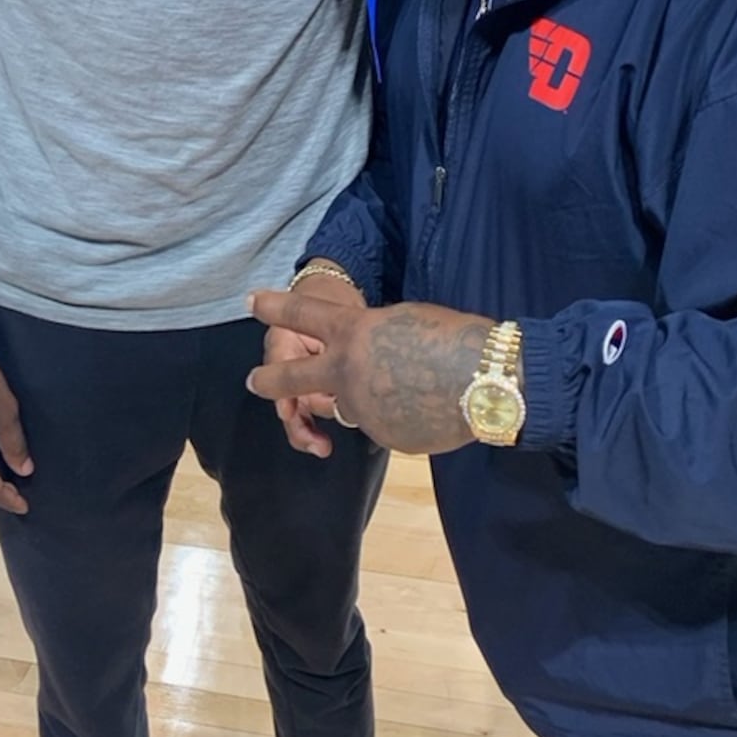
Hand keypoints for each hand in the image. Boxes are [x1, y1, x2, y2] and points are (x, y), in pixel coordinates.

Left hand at [249, 291, 490, 455]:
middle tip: (253, 380)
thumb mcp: (399, 321)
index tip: (252, 301)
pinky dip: (397, 413)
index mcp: (352, 332)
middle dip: (268, 379)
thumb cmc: (450, 336)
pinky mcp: (383, 435)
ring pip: (350, 404)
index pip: (302, 314)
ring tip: (410, 382)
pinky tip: (426, 403)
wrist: (484, 381)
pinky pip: (382, 422)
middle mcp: (346, 373)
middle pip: (292, 377)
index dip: (274, 307)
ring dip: (368, 395)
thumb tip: (362, 356)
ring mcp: (362, 409)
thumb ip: (369, 337)